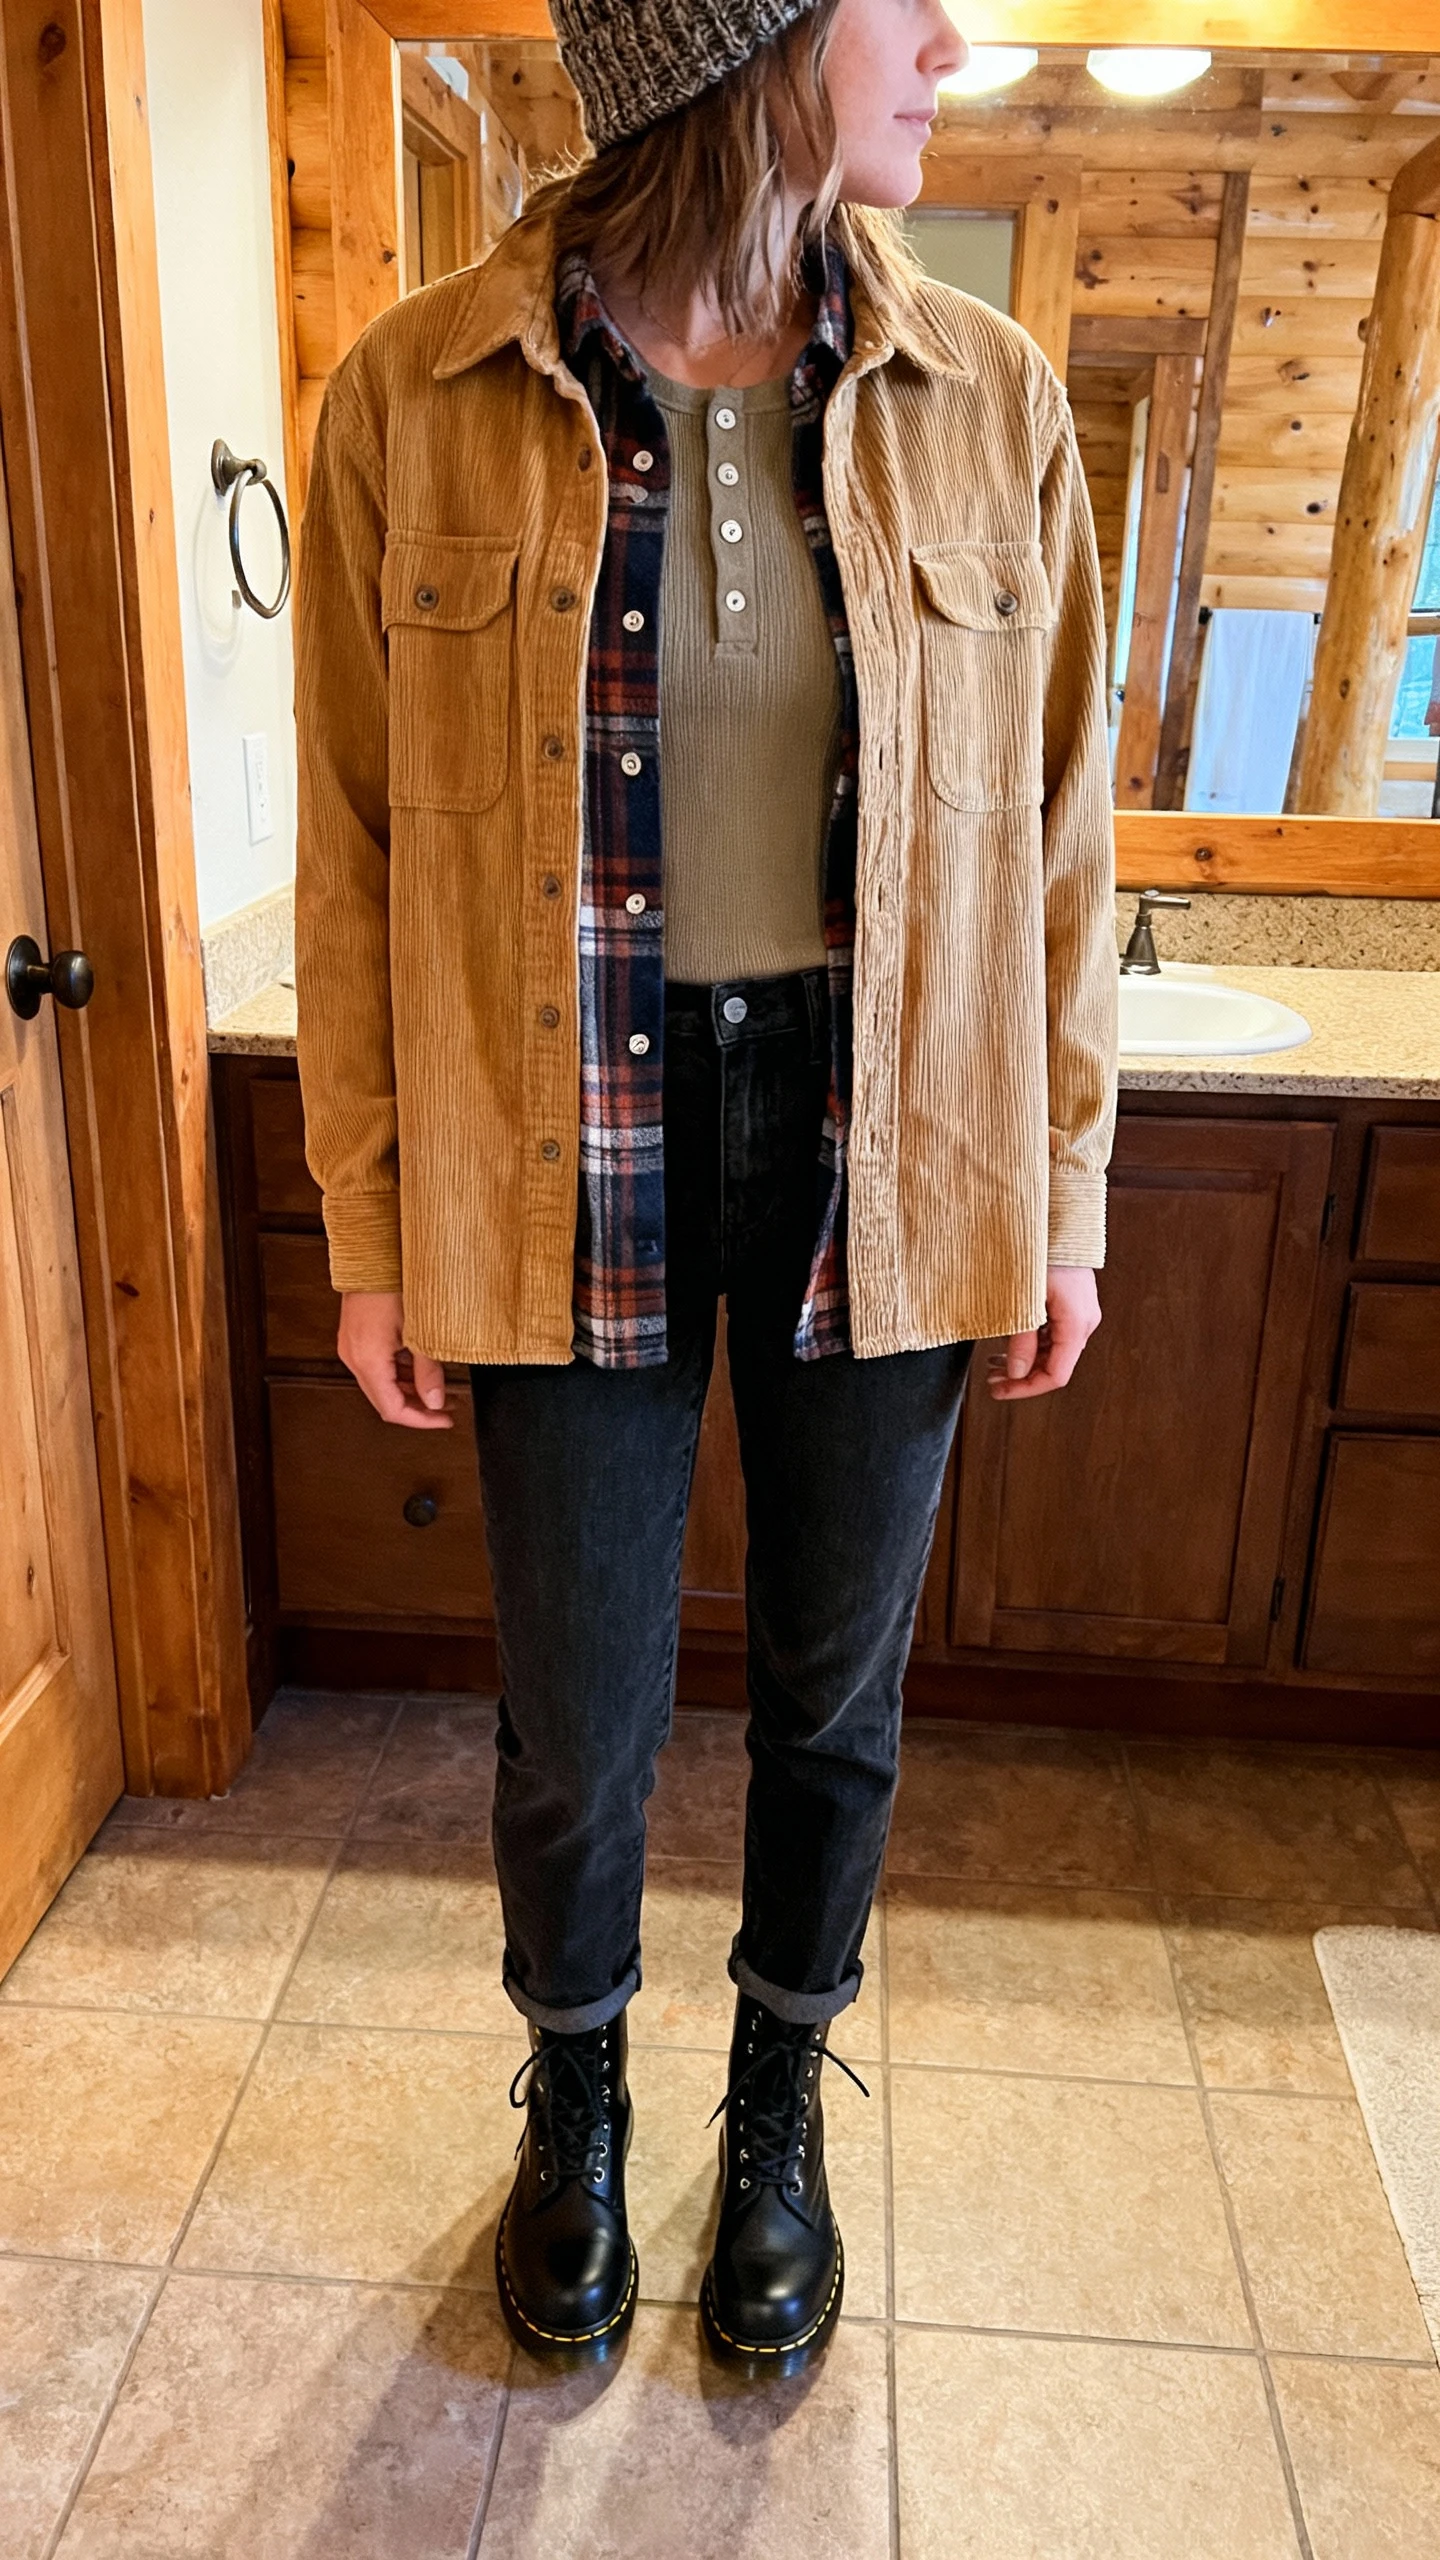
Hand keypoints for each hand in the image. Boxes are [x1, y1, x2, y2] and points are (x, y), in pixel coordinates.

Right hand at [338, 1290, 453, 1429]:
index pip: (392, 1409)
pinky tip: (421, 1367)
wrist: (373, 1252)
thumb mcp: (420, 1331)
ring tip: (439, 1388)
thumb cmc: (394, 1282)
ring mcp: (352, 1346)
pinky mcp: (356, 1336)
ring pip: (381, 1384)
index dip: (421, 1420)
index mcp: (367, 1360)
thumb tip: (436, 1401)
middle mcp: (354, 1356)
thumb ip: (428, 1370)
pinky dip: (400, 1373)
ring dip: (409, 1391)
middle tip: (446, 1408)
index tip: (444, 1419)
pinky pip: (377, 1366)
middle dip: (417, 1408)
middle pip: (385, 1400)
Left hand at [987, 1266, 1100, 1402]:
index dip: (1027, 1388)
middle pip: (1055, 1365)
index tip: (1000, 1390)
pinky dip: (1033, 1343)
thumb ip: (1021, 1339)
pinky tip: (1011, 1341)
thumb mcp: (1025, 1300)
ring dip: (1026, 1360)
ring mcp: (1081, 1314)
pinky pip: (1055, 1334)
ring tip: (994, 1362)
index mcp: (1076, 1324)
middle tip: (992, 1379)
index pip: (1056, 1375)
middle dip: (1022, 1376)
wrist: (1059, 1220)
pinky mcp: (1074, 1304)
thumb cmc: (1042, 1253)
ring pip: (1054, 1351)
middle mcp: (1084, 1323)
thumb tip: (1016, 1372)